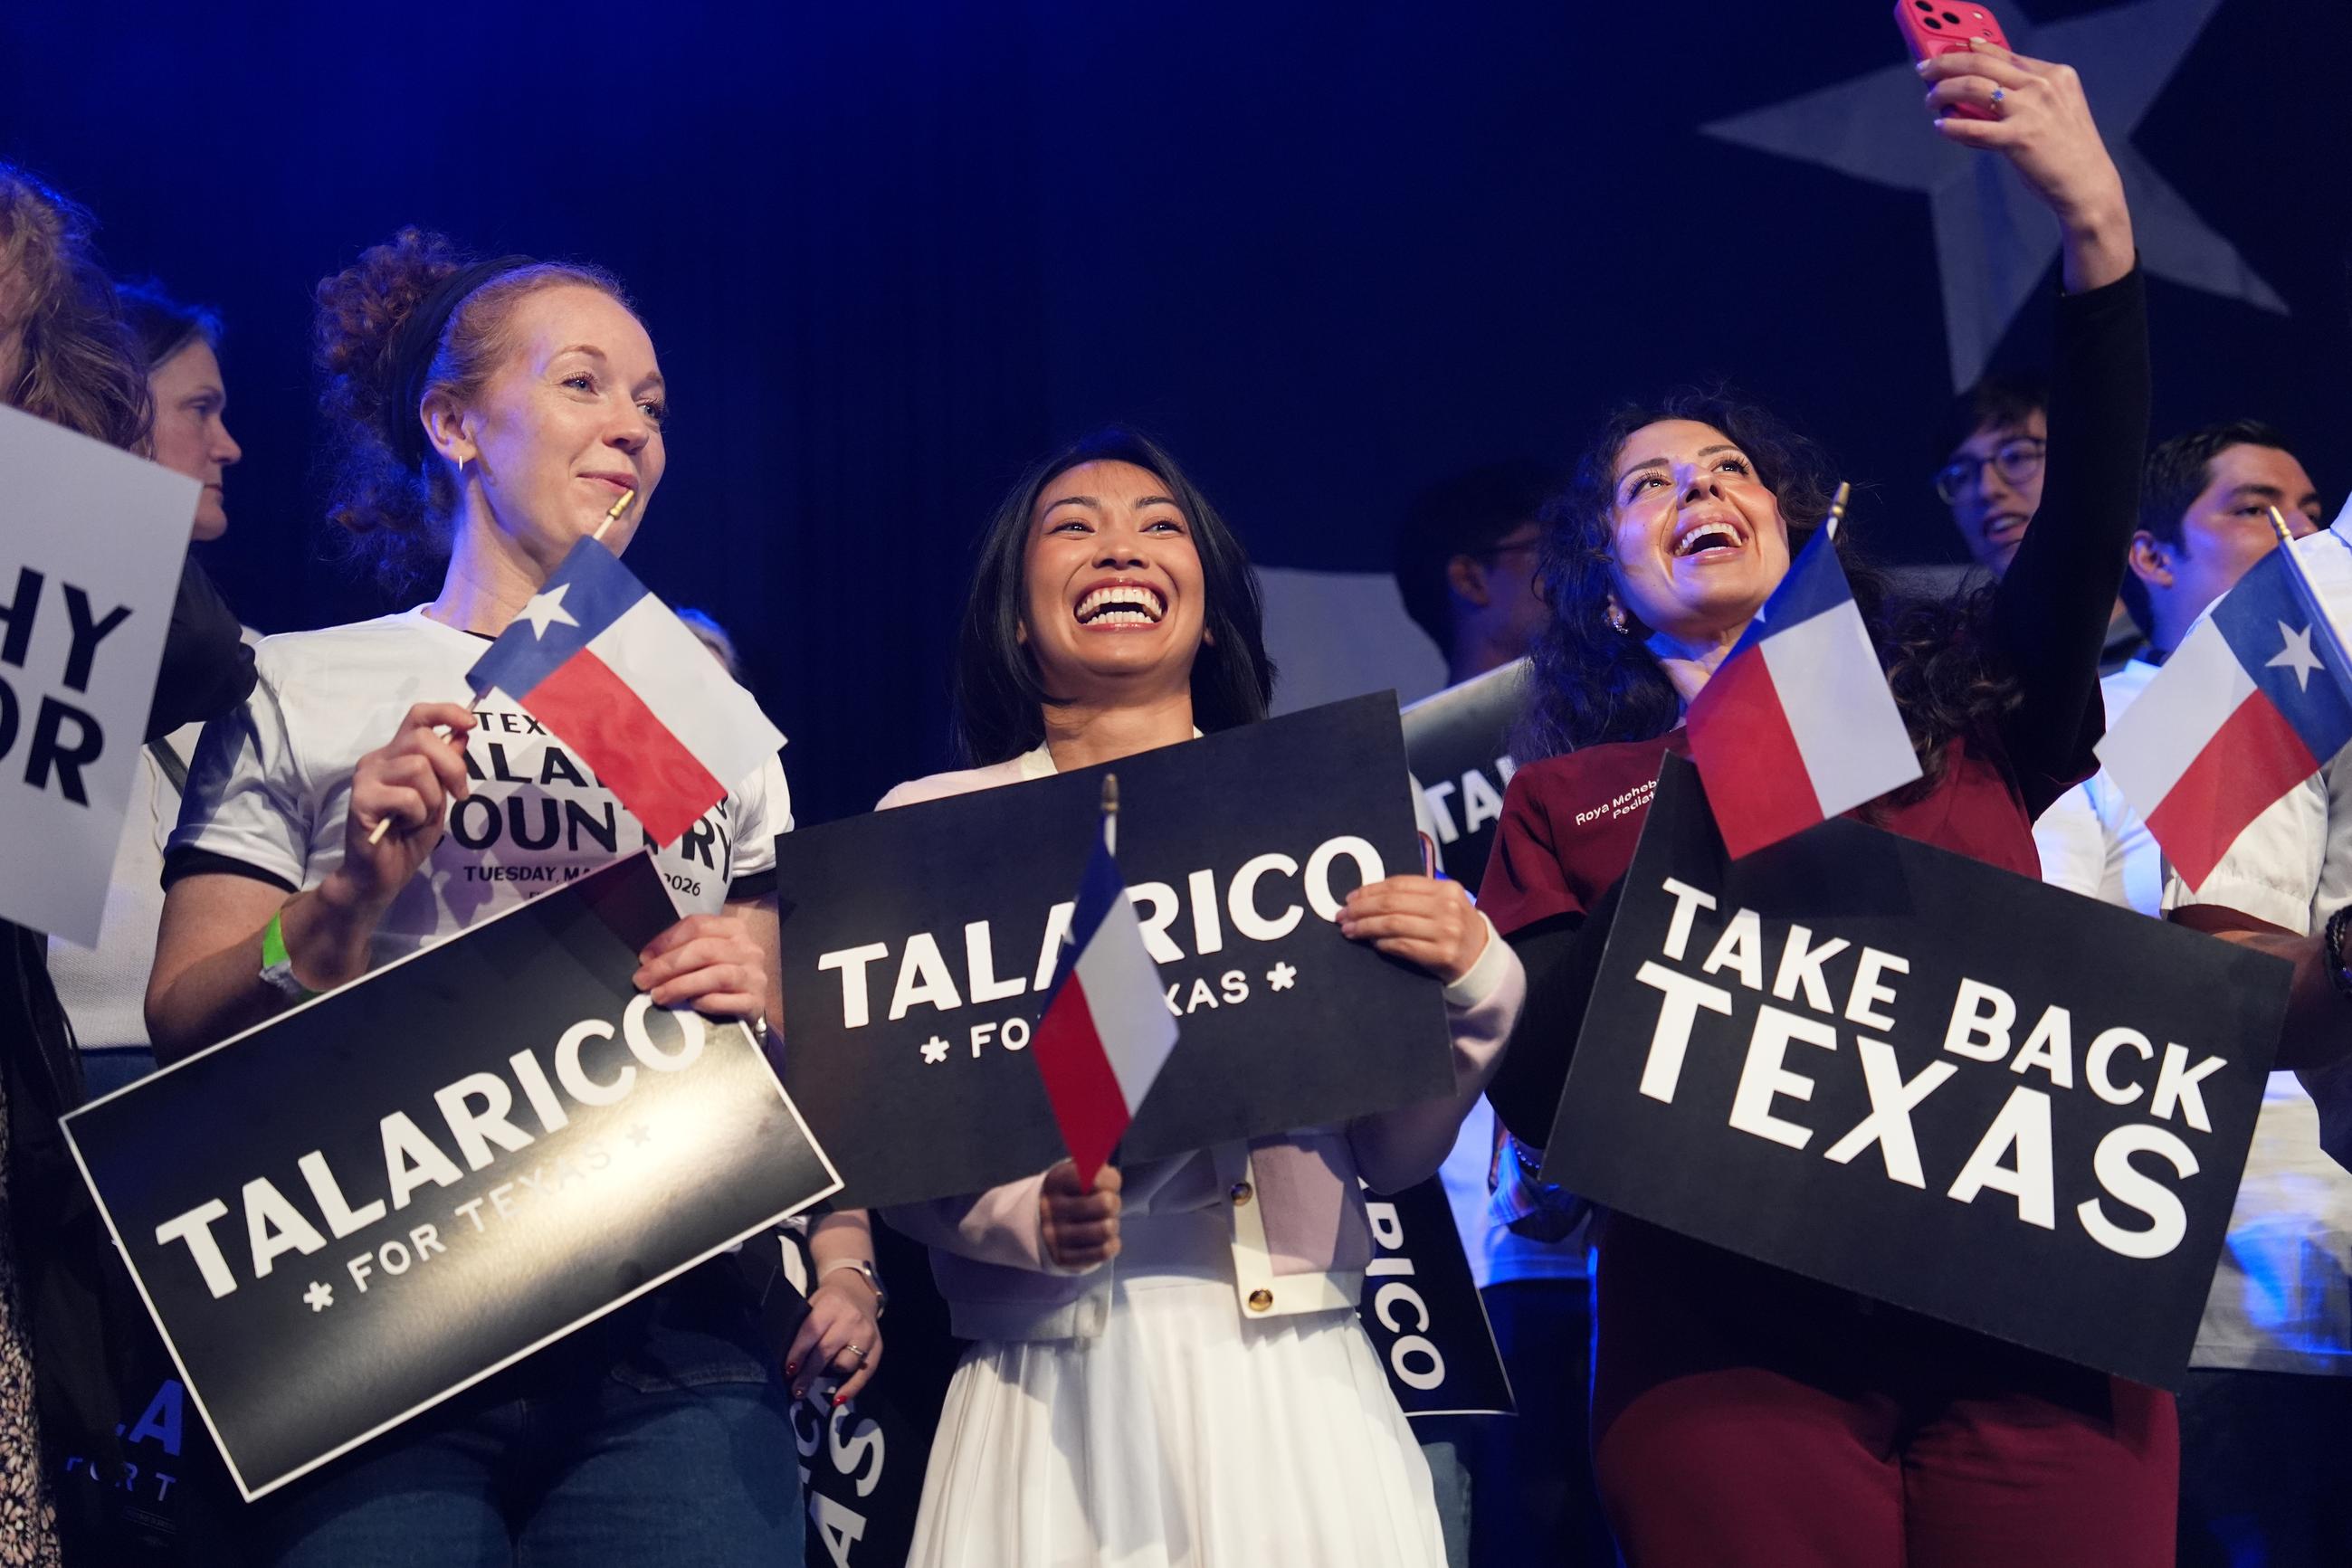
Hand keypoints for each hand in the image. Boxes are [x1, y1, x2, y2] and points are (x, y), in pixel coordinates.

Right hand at [333, 703, 473, 910]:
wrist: (381, 874)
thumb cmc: (408, 835)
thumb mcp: (437, 797)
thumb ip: (446, 767)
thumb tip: (463, 733)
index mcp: (396, 754)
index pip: (418, 716)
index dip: (446, 712)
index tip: (471, 723)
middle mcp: (378, 759)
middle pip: (424, 740)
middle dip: (452, 767)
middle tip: (459, 795)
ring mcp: (366, 777)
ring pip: (418, 768)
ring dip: (431, 798)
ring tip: (419, 816)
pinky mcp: (361, 798)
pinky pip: (407, 797)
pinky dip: (417, 815)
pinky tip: (403, 826)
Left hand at [635, 913, 769, 1023]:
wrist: (751, 1003)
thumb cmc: (722, 976)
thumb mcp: (708, 954)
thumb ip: (684, 951)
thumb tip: (648, 961)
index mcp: (733, 929)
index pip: (697, 926)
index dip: (666, 940)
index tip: (644, 957)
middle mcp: (748, 949)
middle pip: (704, 950)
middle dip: (667, 965)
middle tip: (643, 980)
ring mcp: (755, 976)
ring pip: (716, 976)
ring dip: (681, 986)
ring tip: (658, 995)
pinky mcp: (756, 1002)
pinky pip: (727, 1001)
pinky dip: (705, 1002)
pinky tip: (689, 1006)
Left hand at [784, 1271, 881, 1406]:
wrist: (858, 1293)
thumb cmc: (829, 1302)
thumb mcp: (813, 1305)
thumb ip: (804, 1328)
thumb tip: (789, 1362)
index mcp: (831, 1306)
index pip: (811, 1333)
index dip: (798, 1354)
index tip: (788, 1371)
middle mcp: (851, 1319)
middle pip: (825, 1352)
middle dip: (808, 1374)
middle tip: (796, 1389)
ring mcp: (866, 1334)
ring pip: (845, 1364)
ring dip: (829, 1375)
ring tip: (817, 1378)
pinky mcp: (878, 1347)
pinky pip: (865, 1373)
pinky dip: (851, 1388)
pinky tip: (838, 1399)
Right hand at [1040, 1160, 1120, 1268]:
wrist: (1035, 1226)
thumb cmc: (1066, 1196)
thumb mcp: (1073, 1174)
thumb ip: (1093, 1167)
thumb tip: (1112, 1173)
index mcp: (1055, 1182)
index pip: (1096, 1177)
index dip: (1110, 1180)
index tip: (1107, 1184)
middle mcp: (1052, 1209)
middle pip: (1105, 1203)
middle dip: (1113, 1203)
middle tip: (1108, 1205)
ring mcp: (1056, 1236)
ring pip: (1105, 1229)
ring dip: (1112, 1224)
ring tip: (1106, 1222)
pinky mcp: (1064, 1258)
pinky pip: (1103, 1251)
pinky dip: (1111, 1243)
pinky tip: (1105, 1239)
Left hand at [1338, 874, 1487, 983]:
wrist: (1481, 958)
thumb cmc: (1454, 928)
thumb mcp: (1443, 904)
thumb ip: (1414, 897)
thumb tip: (1367, 897)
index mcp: (1446, 888)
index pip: (1399, 884)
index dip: (1370, 890)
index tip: (1350, 898)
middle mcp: (1447, 907)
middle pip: (1392, 904)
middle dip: (1361, 909)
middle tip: (1343, 915)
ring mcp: (1446, 931)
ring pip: (1393, 924)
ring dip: (1365, 927)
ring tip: (1350, 930)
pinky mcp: (1442, 955)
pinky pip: (1402, 946)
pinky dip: (1382, 944)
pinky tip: (1372, 942)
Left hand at [1920, 41, 2132, 289]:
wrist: (2086, 182)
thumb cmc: (2065, 148)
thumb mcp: (2053, 108)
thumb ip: (2022, 94)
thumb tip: (1976, 90)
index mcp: (2053, 74)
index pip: (2002, 54)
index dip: (1970, 50)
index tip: (1948, 52)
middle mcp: (2042, 85)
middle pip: (1981, 64)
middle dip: (1945, 63)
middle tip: (1925, 70)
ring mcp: (2030, 110)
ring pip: (1972, 88)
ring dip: (1943, 92)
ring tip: (1931, 101)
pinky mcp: (2018, 137)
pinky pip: (1972, 129)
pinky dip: (1950, 127)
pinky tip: (1942, 127)